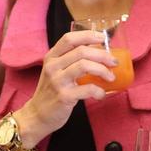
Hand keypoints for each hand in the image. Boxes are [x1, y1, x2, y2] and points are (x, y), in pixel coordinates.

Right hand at [15, 30, 115, 145]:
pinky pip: (87, 89)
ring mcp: (57, 81)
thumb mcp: (55, 71)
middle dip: (102, 55)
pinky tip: (102, 94)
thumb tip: (98, 51)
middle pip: (81, 51)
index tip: (103, 38)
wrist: (37, 115)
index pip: (69, 39)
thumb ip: (70, 60)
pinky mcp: (64, 97)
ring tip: (111, 77)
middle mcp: (52, 67)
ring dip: (103, 70)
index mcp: (51, 57)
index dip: (87, 35)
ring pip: (85, 66)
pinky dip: (99, 91)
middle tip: (113, 62)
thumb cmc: (51, 91)